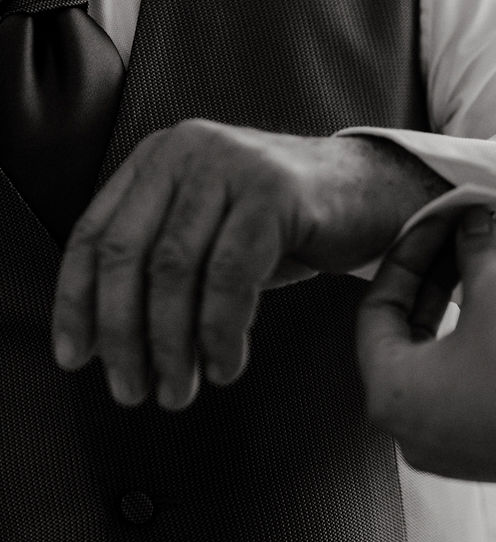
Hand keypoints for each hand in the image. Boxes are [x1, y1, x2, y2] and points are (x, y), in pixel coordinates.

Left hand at [52, 118, 448, 409]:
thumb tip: (113, 343)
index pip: (94, 235)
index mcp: (159, 159)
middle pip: (130, 256)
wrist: (373, 194)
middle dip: (124, 335)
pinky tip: (226, 366)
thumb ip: (164, 267)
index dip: (76, 303)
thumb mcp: (213, 234)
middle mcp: (188, 150)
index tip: (75, 358)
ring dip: (172, 344)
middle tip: (132, 391)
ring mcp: (232, 165)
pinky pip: (231, 275)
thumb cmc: (289, 225)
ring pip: (175, 270)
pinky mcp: (274, 191)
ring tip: (179, 391)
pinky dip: (221, 331)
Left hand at [357, 208, 495, 489]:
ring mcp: (444, 442)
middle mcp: (405, 425)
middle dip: (441, 277)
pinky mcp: (482, 448)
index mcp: (390, 391)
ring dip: (470, 304)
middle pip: (409, 332)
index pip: (377, 307)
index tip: (436, 224)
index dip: (408, 255)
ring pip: (444, 355)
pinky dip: (487, 339)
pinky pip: (469, 381)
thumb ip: (474, 251)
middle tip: (464, 237)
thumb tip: (472, 221)